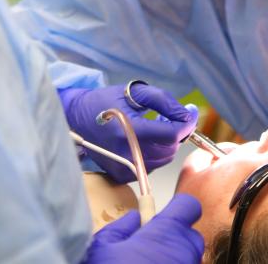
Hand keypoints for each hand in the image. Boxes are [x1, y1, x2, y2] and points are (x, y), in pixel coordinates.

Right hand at [61, 83, 197, 182]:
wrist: (76, 118)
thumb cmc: (105, 102)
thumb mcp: (135, 92)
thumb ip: (164, 101)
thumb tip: (187, 114)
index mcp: (128, 130)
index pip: (171, 134)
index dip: (186, 123)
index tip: (190, 113)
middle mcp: (126, 153)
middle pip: (169, 148)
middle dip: (177, 131)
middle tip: (169, 115)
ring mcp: (123, 167)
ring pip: (164, 159)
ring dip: (167, 142)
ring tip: (156, 125)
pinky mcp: (122, 175)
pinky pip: (151, 165)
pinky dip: (155, 152)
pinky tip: (146, 139)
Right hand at [83, 194, 204, 263]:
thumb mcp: (103, 248)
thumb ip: (121, 228)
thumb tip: (133, 219)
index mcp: (166, 233)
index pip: (188, 206)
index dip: (177, 208)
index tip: (164, 214)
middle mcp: (185, 251)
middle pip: (190, 235)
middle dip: (174, 238)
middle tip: (150, 248)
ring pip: (189, 258)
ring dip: (174, 259)